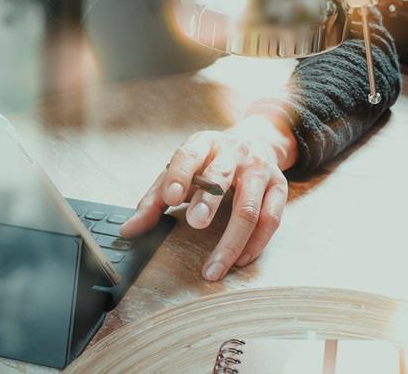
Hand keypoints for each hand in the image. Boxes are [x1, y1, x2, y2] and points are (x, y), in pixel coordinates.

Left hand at [120, 115, 296, 280]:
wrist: (257, 140)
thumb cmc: (211, 162)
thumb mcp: (182, 171)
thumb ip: (155, 200)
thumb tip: (128, 231)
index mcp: (204, 144)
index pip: (189, 156)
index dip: (179, 176)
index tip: (170, 198)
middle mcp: (235, 153)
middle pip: (221, 177)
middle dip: (209, 201)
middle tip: (196, 224)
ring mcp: (260, 170)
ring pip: (249, 207)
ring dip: (232, 240)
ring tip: (214, 267)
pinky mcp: (279, 187)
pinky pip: (270, 219)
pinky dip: (256, 244)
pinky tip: (240, 260)